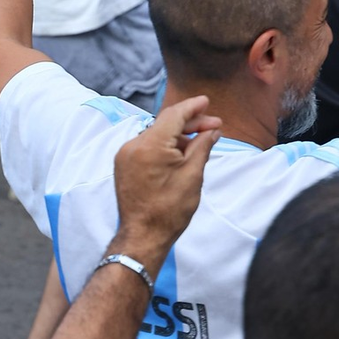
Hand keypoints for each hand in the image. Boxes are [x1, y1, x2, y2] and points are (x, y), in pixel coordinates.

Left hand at [112, 95, 221, 270]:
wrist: (143, 236)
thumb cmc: (169, 210)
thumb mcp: (193, 175)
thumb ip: (202, 146)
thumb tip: (212, 131)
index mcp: (149, 145)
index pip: (173, 115)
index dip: (193, 107)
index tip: (207, 102)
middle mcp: (133, 146)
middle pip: (165, 123)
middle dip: (190, 122)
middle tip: (213, 126)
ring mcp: (125, 156)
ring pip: (156, 134)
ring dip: (178, 135)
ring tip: (200, 141)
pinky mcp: (124, 165)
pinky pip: (147, 146)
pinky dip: (164, 145)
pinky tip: (181, 152)